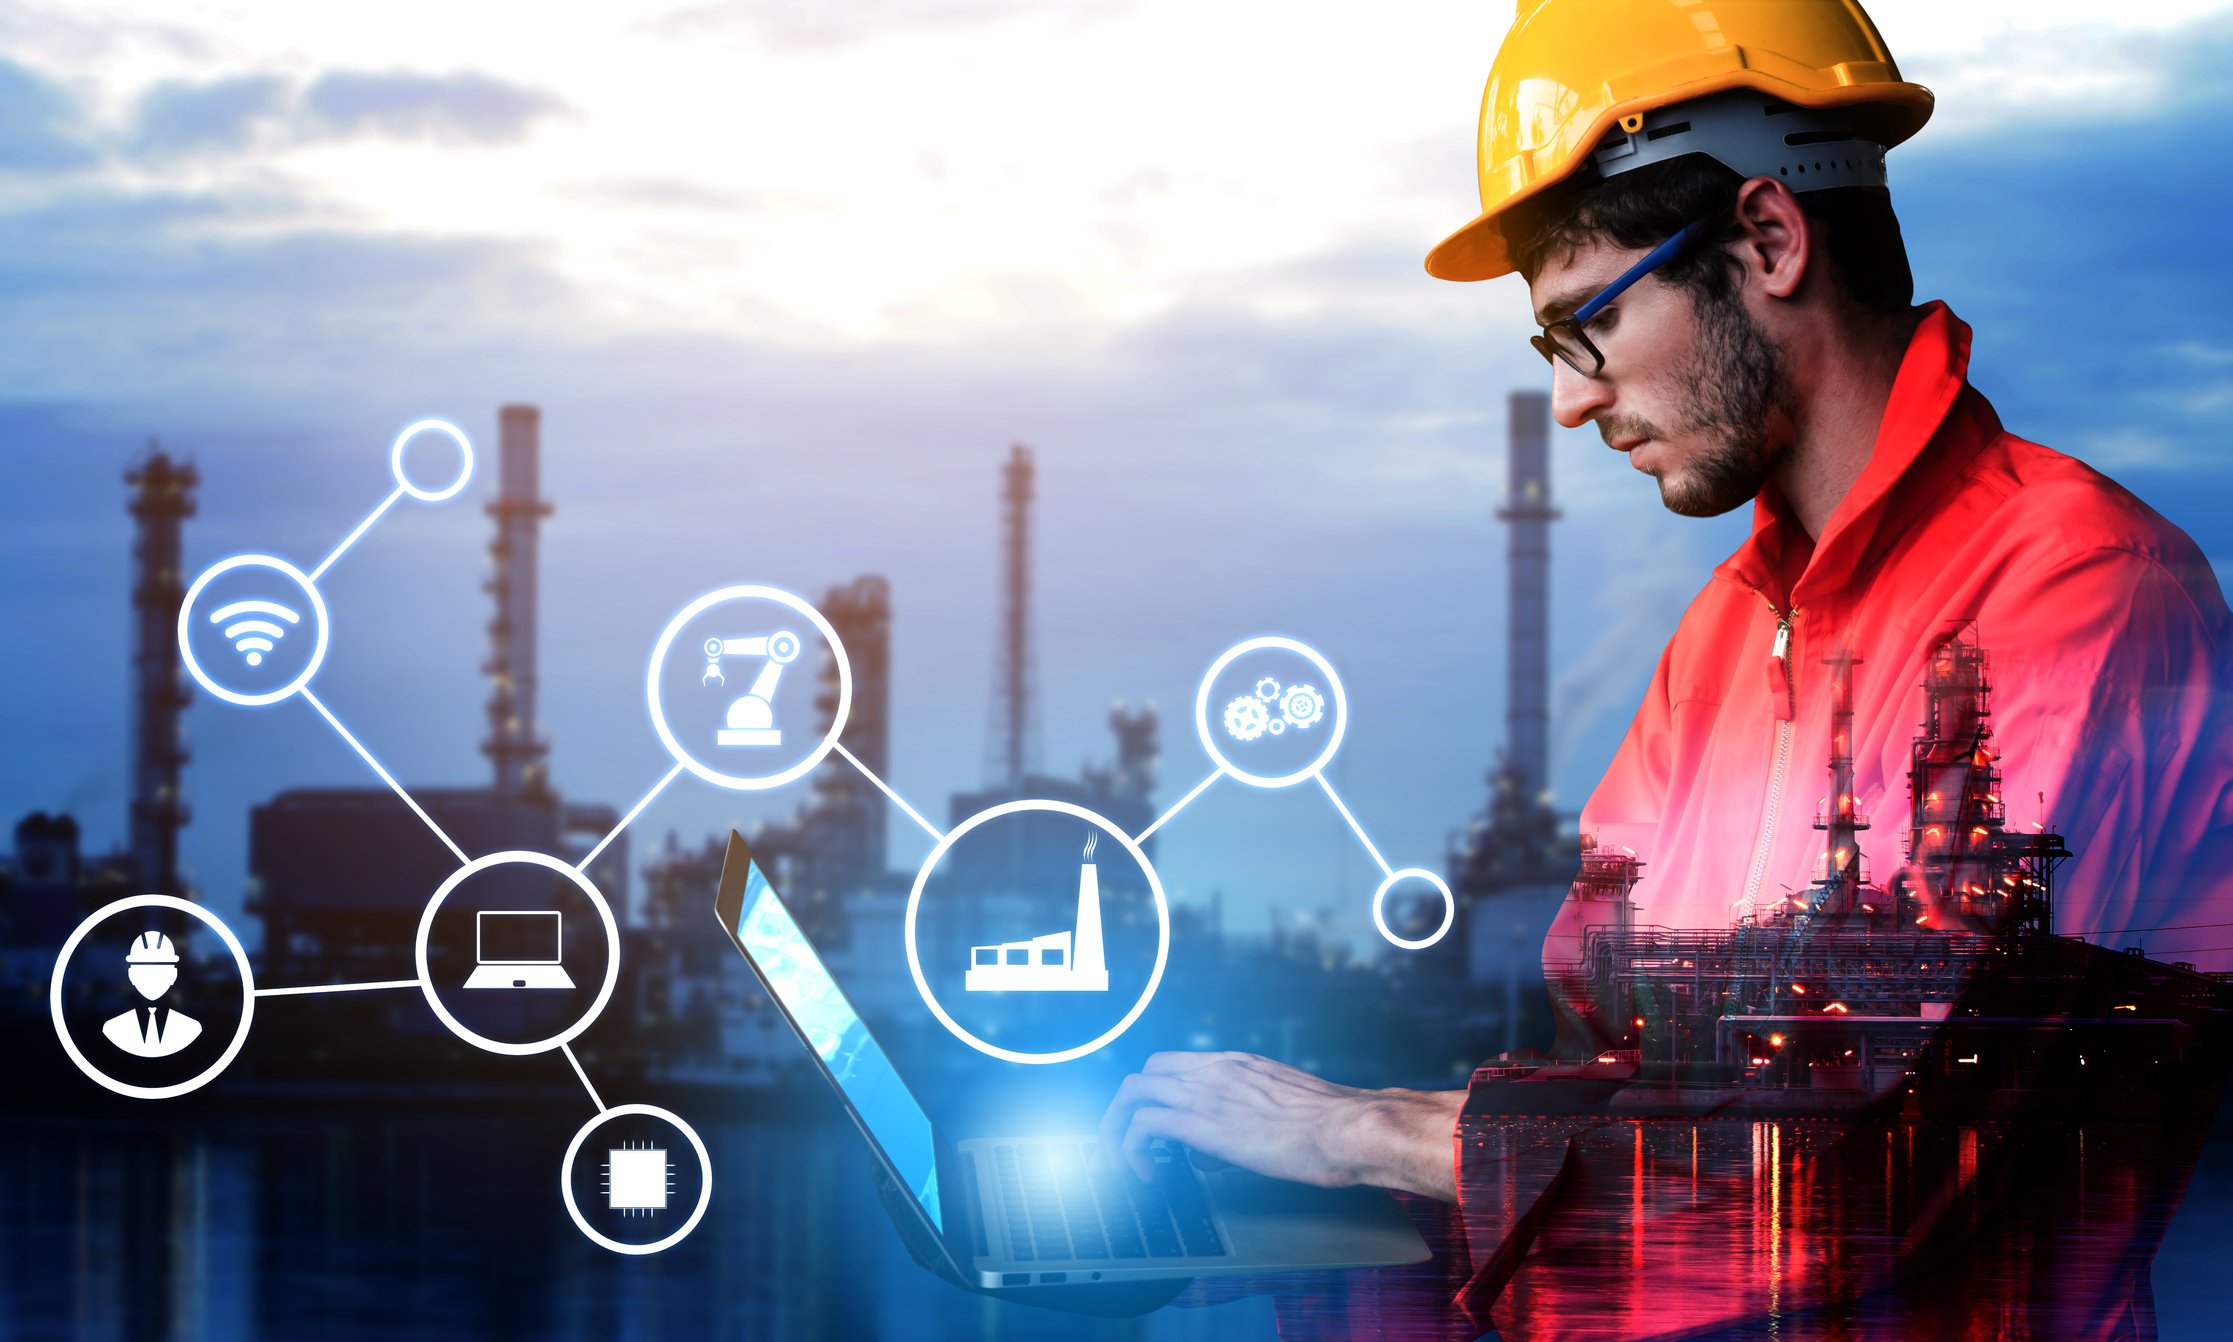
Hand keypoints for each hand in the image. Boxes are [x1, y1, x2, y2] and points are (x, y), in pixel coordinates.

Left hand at [1096, 1051, 1464, 1201]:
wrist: (1348, 1129)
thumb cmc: (1332, 1126)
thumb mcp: (1284, 1109)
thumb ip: (1250, 1117)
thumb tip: (1228, 1146)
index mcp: (1236, 1064)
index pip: (1173, 1063)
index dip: (1156, 1093)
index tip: (1156, 1126)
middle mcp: (1215, 1070)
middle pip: (1144, 1073)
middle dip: (1126, 1110)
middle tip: (1129, 1147)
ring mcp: (1206, 1092)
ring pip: (1130, 1094)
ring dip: (1116, 1130)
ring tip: (1123, 1164)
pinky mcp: (1202, 1123)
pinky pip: (1141, 1127)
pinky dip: (1132, 1151)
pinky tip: (1148, 1177)